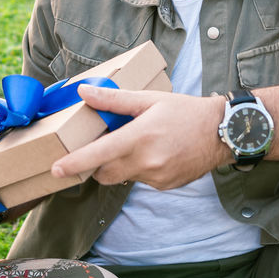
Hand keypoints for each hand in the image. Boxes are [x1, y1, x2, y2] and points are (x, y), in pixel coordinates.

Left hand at [50, 86, 230, 189]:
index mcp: (139, 137)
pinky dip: (140, 168)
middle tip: (101, 146)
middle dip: (97, 164)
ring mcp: (156, 177)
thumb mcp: (150, 100)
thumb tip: (85, 92)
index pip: (98, 155)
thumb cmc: (185, 112)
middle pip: (105, 173)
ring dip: (121, 164)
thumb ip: (114, 100)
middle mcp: (146, 162)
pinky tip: (155, 152)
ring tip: (138, 143)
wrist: (222, 132)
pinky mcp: (164, 185)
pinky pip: (141, 180)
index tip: (56, 169)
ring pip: (123, 177)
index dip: (75, 164)